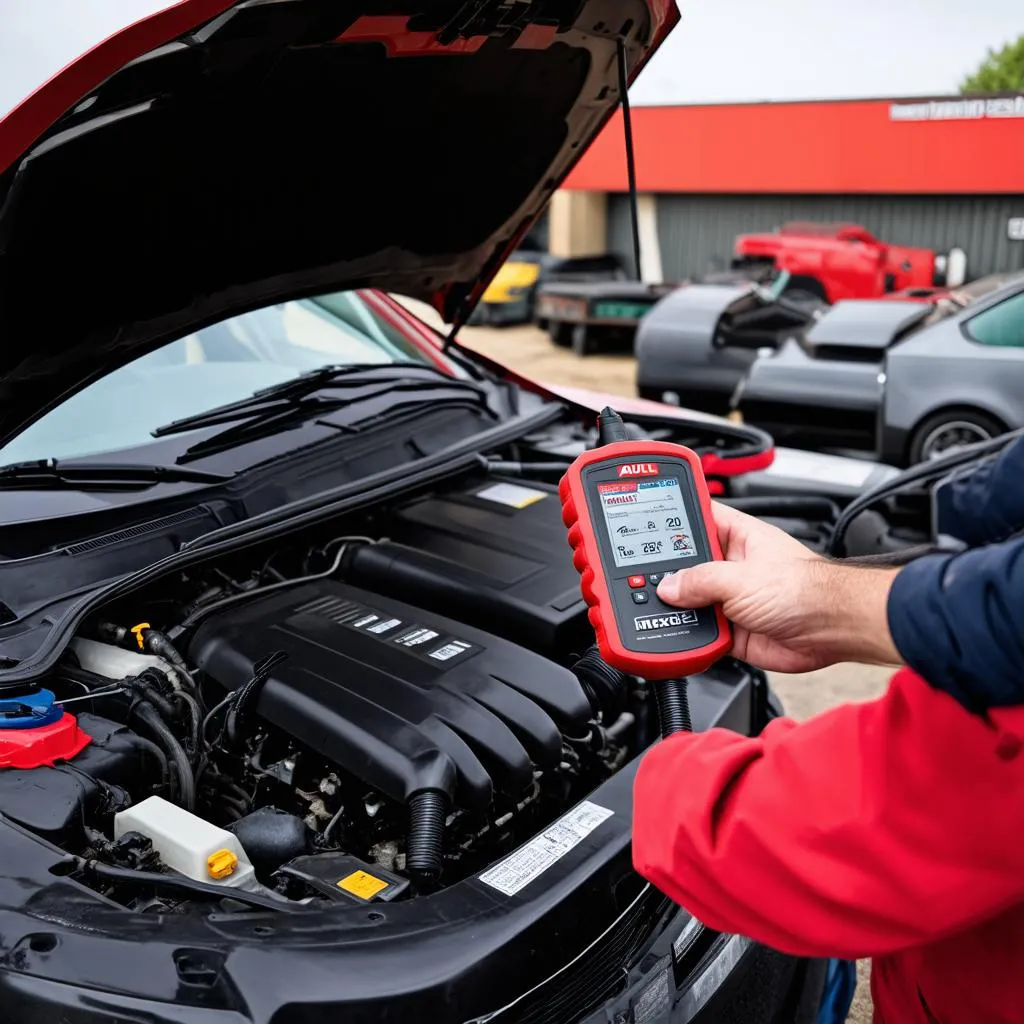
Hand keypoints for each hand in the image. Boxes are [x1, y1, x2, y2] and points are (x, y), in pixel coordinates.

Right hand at [656, 503, 901, 672]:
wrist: (831, 630)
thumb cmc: (805, 589)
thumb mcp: (741, 577)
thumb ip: (700, 581)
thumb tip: (668, 586)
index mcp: (735, 536)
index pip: (693, 517)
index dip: (668, 515)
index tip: (640, 515)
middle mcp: (729, 565)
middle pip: (682, 563)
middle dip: (663, 572)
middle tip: (637, 574)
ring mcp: (728, 598)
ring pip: (686, 600)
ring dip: (674, 608)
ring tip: (652, 606)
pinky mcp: (730, 630)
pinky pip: (697, 632)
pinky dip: (686, 636)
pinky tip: (673, 633)